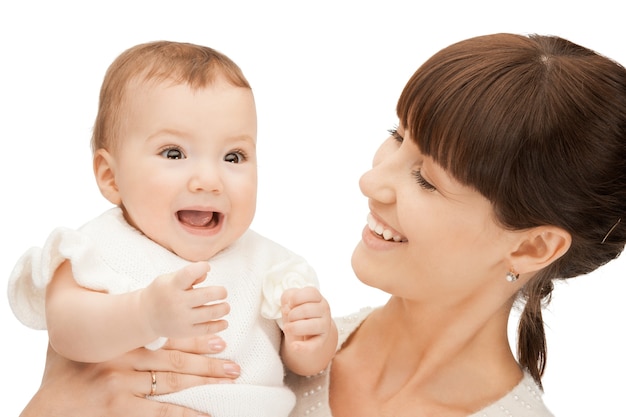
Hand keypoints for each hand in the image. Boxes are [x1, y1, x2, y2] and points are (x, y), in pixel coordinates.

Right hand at [21, 336, 239, 416]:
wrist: (48, 407)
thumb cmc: (65, 373)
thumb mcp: (82, 343)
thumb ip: (104, 324)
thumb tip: (107, 293)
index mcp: (121, 344)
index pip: (167, 341)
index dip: (196, 340)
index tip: (220, 338)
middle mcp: (125, 363)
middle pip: (176, 362)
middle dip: (208, 363)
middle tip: (233, 365)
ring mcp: (124, 389)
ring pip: (173, 384)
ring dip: (204, 383)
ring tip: (228, 381)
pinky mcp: (121, 410)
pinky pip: (160, 413)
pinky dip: (185, 414)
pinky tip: (204, 414)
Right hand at [141, 262, 229, 339]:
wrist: (145, 316)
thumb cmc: (163, 292)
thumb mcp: (170, 279)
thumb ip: (189, 275)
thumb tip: (206, 273)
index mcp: (172, 285)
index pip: (189, 273)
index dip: (202, 267)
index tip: (207, 267)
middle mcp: (177, 302)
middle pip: (206, 295)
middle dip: (220, 292)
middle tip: (223, 292)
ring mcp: (181, 318)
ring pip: (209, 313)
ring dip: (223, 309)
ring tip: (225, 306)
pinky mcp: (185, 331)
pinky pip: (206, 329)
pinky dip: (219, 325)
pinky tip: (224, 322)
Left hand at [280, 286, 333, 352]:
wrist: (305, 332)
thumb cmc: (297, 313)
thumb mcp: (290, 302)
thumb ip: (287, 298)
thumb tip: (287, 308)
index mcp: (318, 298)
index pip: (311, 293)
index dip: (296, 298)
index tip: (290, 303)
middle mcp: (324, 310)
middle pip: (308, 309)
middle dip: (292, 314)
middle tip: (289, 318)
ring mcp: (324, 326)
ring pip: (311, 326)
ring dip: (294, 327)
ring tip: (288, 328)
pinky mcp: (321, 341)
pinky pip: (313, 345)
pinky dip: (302, 347)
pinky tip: (294, 346)